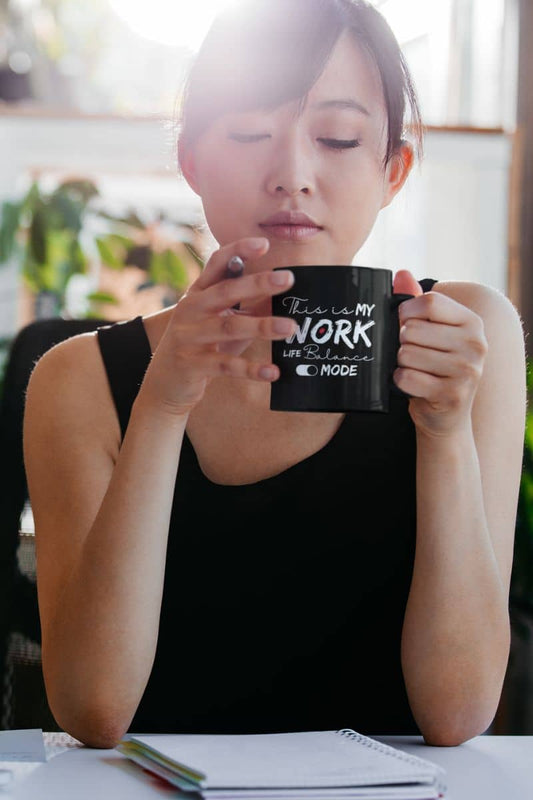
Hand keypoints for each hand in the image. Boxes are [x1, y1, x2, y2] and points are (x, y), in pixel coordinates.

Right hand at [140, 237, 297, 415]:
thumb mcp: (220, 321)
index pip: (216, 265)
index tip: (264, 244)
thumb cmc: (202, 346)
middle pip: (225, 291)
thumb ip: (245, 307)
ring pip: (229, 327)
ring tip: (291, 327)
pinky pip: (226, 365)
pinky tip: (272, 371)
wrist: (165, 384)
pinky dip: (251, 369)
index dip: (238, 251)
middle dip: (258, 283)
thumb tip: (283, 292)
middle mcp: (191, 310)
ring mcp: (189, 337)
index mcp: (198, 294)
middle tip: (288, 278)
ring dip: (262, 327)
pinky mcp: (193, 364)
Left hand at [392, 270, 487, 436]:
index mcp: (472, 322)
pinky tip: (414, 386)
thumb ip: (417, 302)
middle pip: (413, 329)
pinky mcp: (452, 394)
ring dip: (401, 364)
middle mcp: (476, 344)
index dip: (406, 312)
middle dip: (402, 343)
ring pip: (406, 353)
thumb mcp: (431, 332)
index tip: (404, 324)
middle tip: (414, 356)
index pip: (429, 302)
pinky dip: (400, 382)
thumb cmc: (434, 369)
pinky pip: (406, 377)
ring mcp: (467, 370)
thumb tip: (402, 274)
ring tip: (416, 372)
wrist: (446, 416)